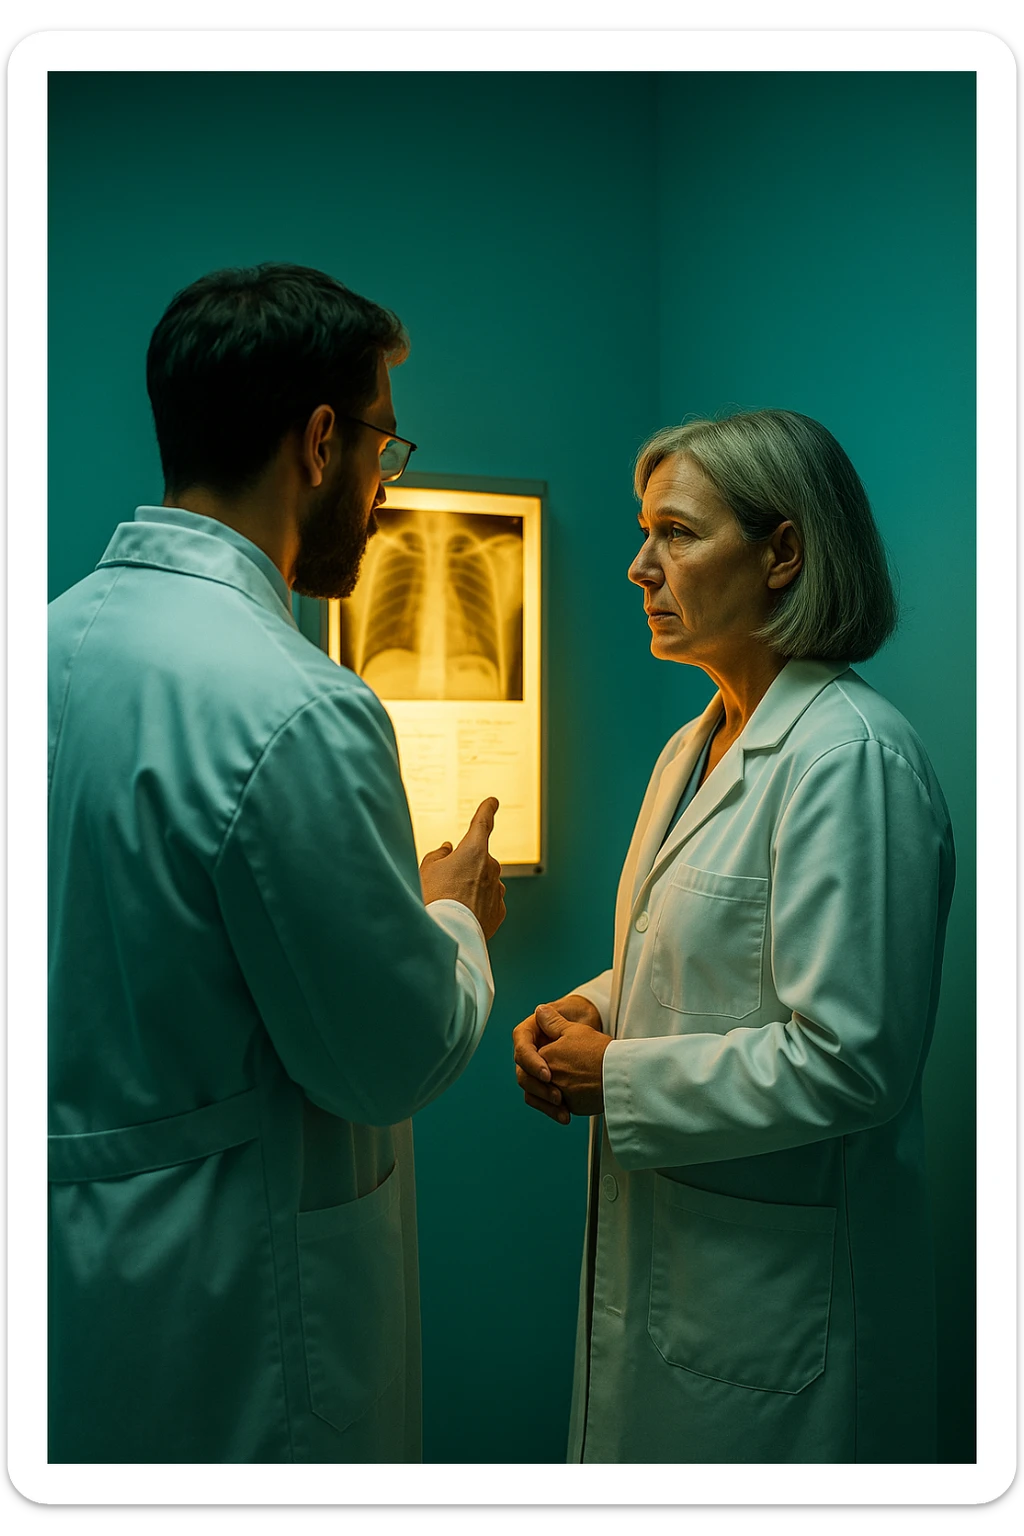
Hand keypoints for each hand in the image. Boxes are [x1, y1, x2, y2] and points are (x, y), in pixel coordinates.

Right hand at [419, 797, 505, 939]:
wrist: (447, 936)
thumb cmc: (433, 900)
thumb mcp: (426, 870)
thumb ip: (438, 854)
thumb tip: (447, 848)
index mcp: (474, 850)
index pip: (483, 822)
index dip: (486, 809)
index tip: (492, 802)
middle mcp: (491, 867)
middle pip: (478, 859)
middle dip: (466, 866)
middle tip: (444, 884)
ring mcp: (497, 889)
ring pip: (484, 881)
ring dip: (471, 887)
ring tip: (451, 904)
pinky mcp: (499, 911)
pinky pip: (488, 901)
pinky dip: (477, 904)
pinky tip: (462, 915)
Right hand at [513, 994, 604, 1124]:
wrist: (592, 1036)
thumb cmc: (579, 1019)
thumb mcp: (570, 1020)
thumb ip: (555, 1020)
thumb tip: (540, 1010)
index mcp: (530, 1034)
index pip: (522, 1048)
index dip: (532, 1062)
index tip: (547, 1074)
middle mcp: (530, 1053)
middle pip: (523, 1073)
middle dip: (539, 1086)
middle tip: (557, 1095)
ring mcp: (536, 1070)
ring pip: (530, 1089)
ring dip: (544, 1101)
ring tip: (562, 1108)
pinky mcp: (545, 1085)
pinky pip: (541, 1100)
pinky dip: (551, 1109)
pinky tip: (565, 1115)